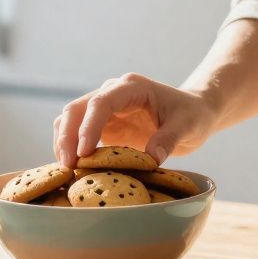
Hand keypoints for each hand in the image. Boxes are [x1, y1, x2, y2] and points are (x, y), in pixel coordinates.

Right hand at [53, 73, 219, 167]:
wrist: (194, 113)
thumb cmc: (193, 115)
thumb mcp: (188, 126)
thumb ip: (169, 139)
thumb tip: (151, 159)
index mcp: (132, 87)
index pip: (101, 102)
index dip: (89, 126)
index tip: (84, 153)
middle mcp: (113, 92)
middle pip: (77, 109)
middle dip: (67, 136)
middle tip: (67, 167)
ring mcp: (105, 109)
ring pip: (71, 120)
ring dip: (63, 143)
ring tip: (66, 171)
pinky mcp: (103, 125)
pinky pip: (77, 134)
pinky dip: (71, 149)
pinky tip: (73, 170)